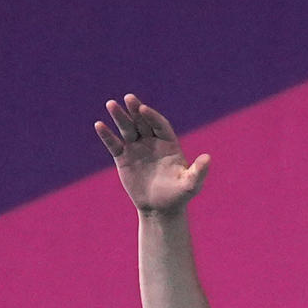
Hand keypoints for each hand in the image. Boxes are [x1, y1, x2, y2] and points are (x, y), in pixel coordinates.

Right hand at [97, 93, 205, 216]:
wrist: (160, 209)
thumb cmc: (178, 196)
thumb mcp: (190, 185)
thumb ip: (199, 171)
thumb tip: (208, 158)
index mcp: (168, 143)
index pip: (159, 124)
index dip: (152, 116)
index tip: (144, 109)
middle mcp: (151, 142)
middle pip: (142, 122)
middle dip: (135, 110)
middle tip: (128, 98)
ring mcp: (136, 148)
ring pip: (127, 128)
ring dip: (119, 116)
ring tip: (111, 104)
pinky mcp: (123, 157)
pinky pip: (114, 144)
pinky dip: (107, 135)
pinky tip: (99, 125)